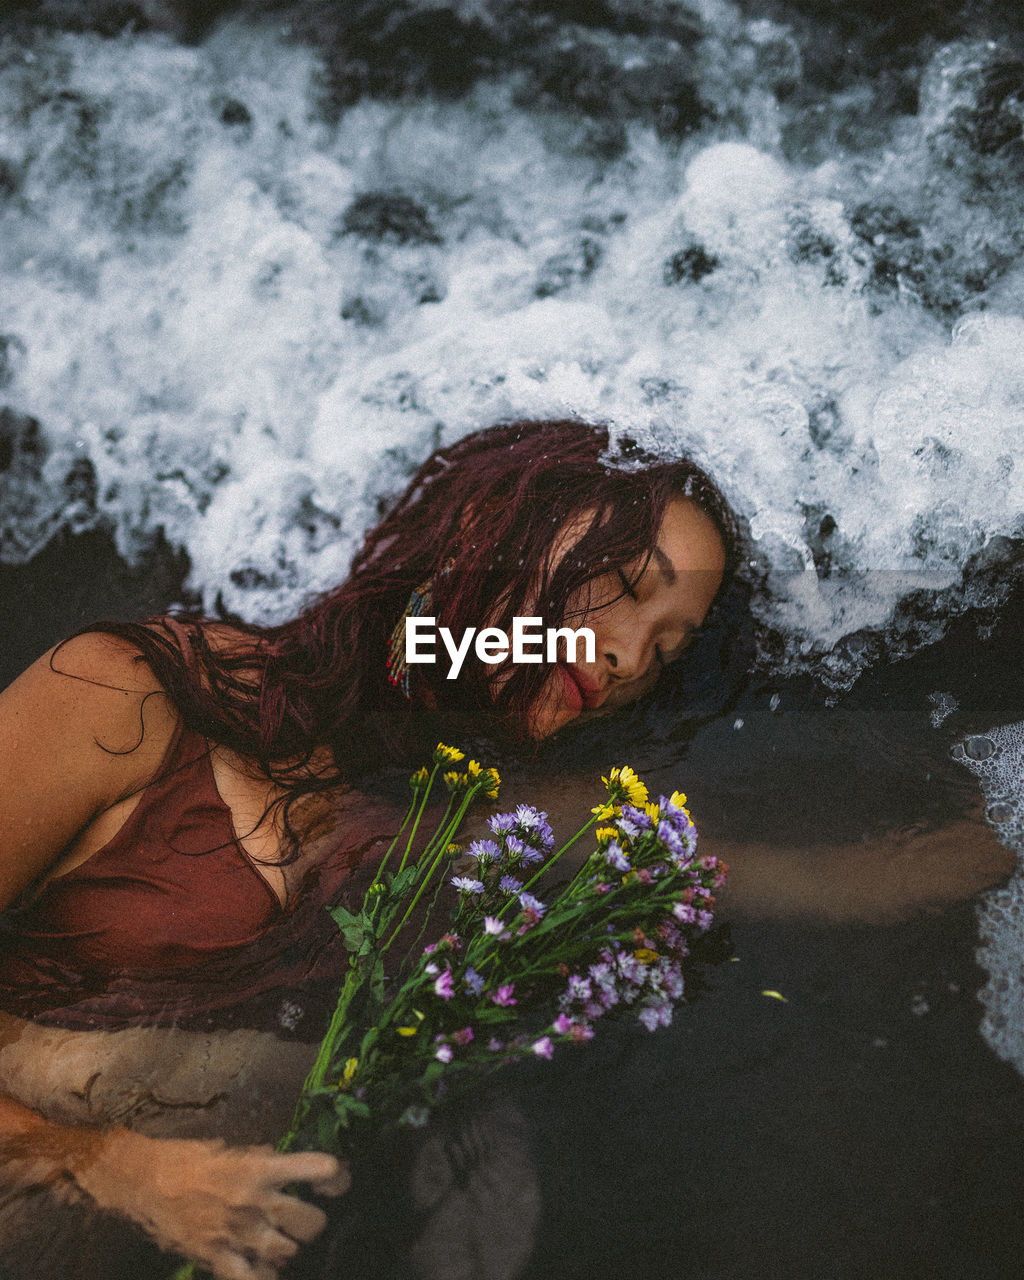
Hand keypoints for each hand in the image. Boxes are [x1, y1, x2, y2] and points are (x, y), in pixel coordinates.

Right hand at [70, 1128, 348, 1279]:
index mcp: (261, 1167)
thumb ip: (263, 1161)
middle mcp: (256, 1201)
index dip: (337, 1177)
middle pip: (311, 1222)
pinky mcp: (218, 1258)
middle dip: (314, 1220)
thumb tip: (288, 1168)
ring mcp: (238, 1233)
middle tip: (303, 1216)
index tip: (338, 1182)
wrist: (144, 1180)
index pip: (318, 1169)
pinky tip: (263, 1269)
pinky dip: (263, 1276)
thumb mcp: (233, 1148)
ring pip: (288, 1252)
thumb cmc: (189, 1157)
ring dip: (289, 1247)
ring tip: (279, 1240)